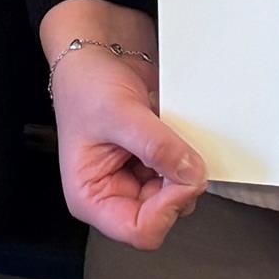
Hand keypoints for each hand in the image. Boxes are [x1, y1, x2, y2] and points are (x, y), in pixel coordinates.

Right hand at [42, 2, 202, 250]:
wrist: (95, 47)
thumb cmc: (85, 82)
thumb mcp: (119, 113)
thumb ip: (157, 146)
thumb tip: (193, 174)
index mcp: (91, 196)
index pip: (140, 231)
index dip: (167, 209)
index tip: (182, 175)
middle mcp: (114, 193)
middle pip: (164, 215)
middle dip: (178, 184)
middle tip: (177, 147)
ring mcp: (137, 178)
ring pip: (180, 196)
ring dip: (184, 167)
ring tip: (168, 131)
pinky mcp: (155, 162)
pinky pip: (184, 173)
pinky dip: (188, 155)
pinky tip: (173, 130)